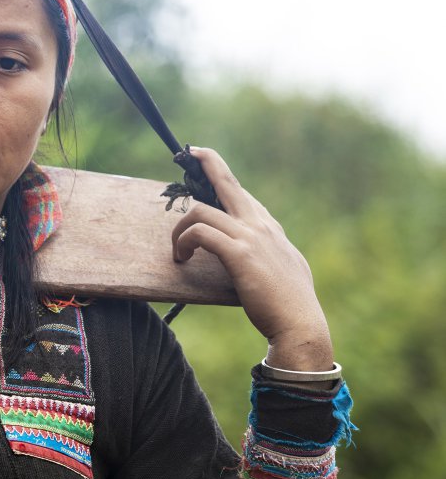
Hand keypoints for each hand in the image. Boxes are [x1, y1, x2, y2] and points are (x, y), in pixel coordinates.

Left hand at [170, 147, 332, 372]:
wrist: (301, 325)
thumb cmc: (290, 304)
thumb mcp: (285, 268)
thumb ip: (270, 253)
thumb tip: (260, 252)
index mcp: (269, 228)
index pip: (241, 194)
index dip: (221, 178)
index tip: (206, 165)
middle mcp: (260, 225)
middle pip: (228, 182)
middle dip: (208, 163)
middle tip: (192, 153)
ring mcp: (251, 236)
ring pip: (202, 210)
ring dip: (180, 228)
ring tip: (177, 250)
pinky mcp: (239, 253)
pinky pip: (200, 232)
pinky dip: (184, 241)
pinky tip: (181, 257)